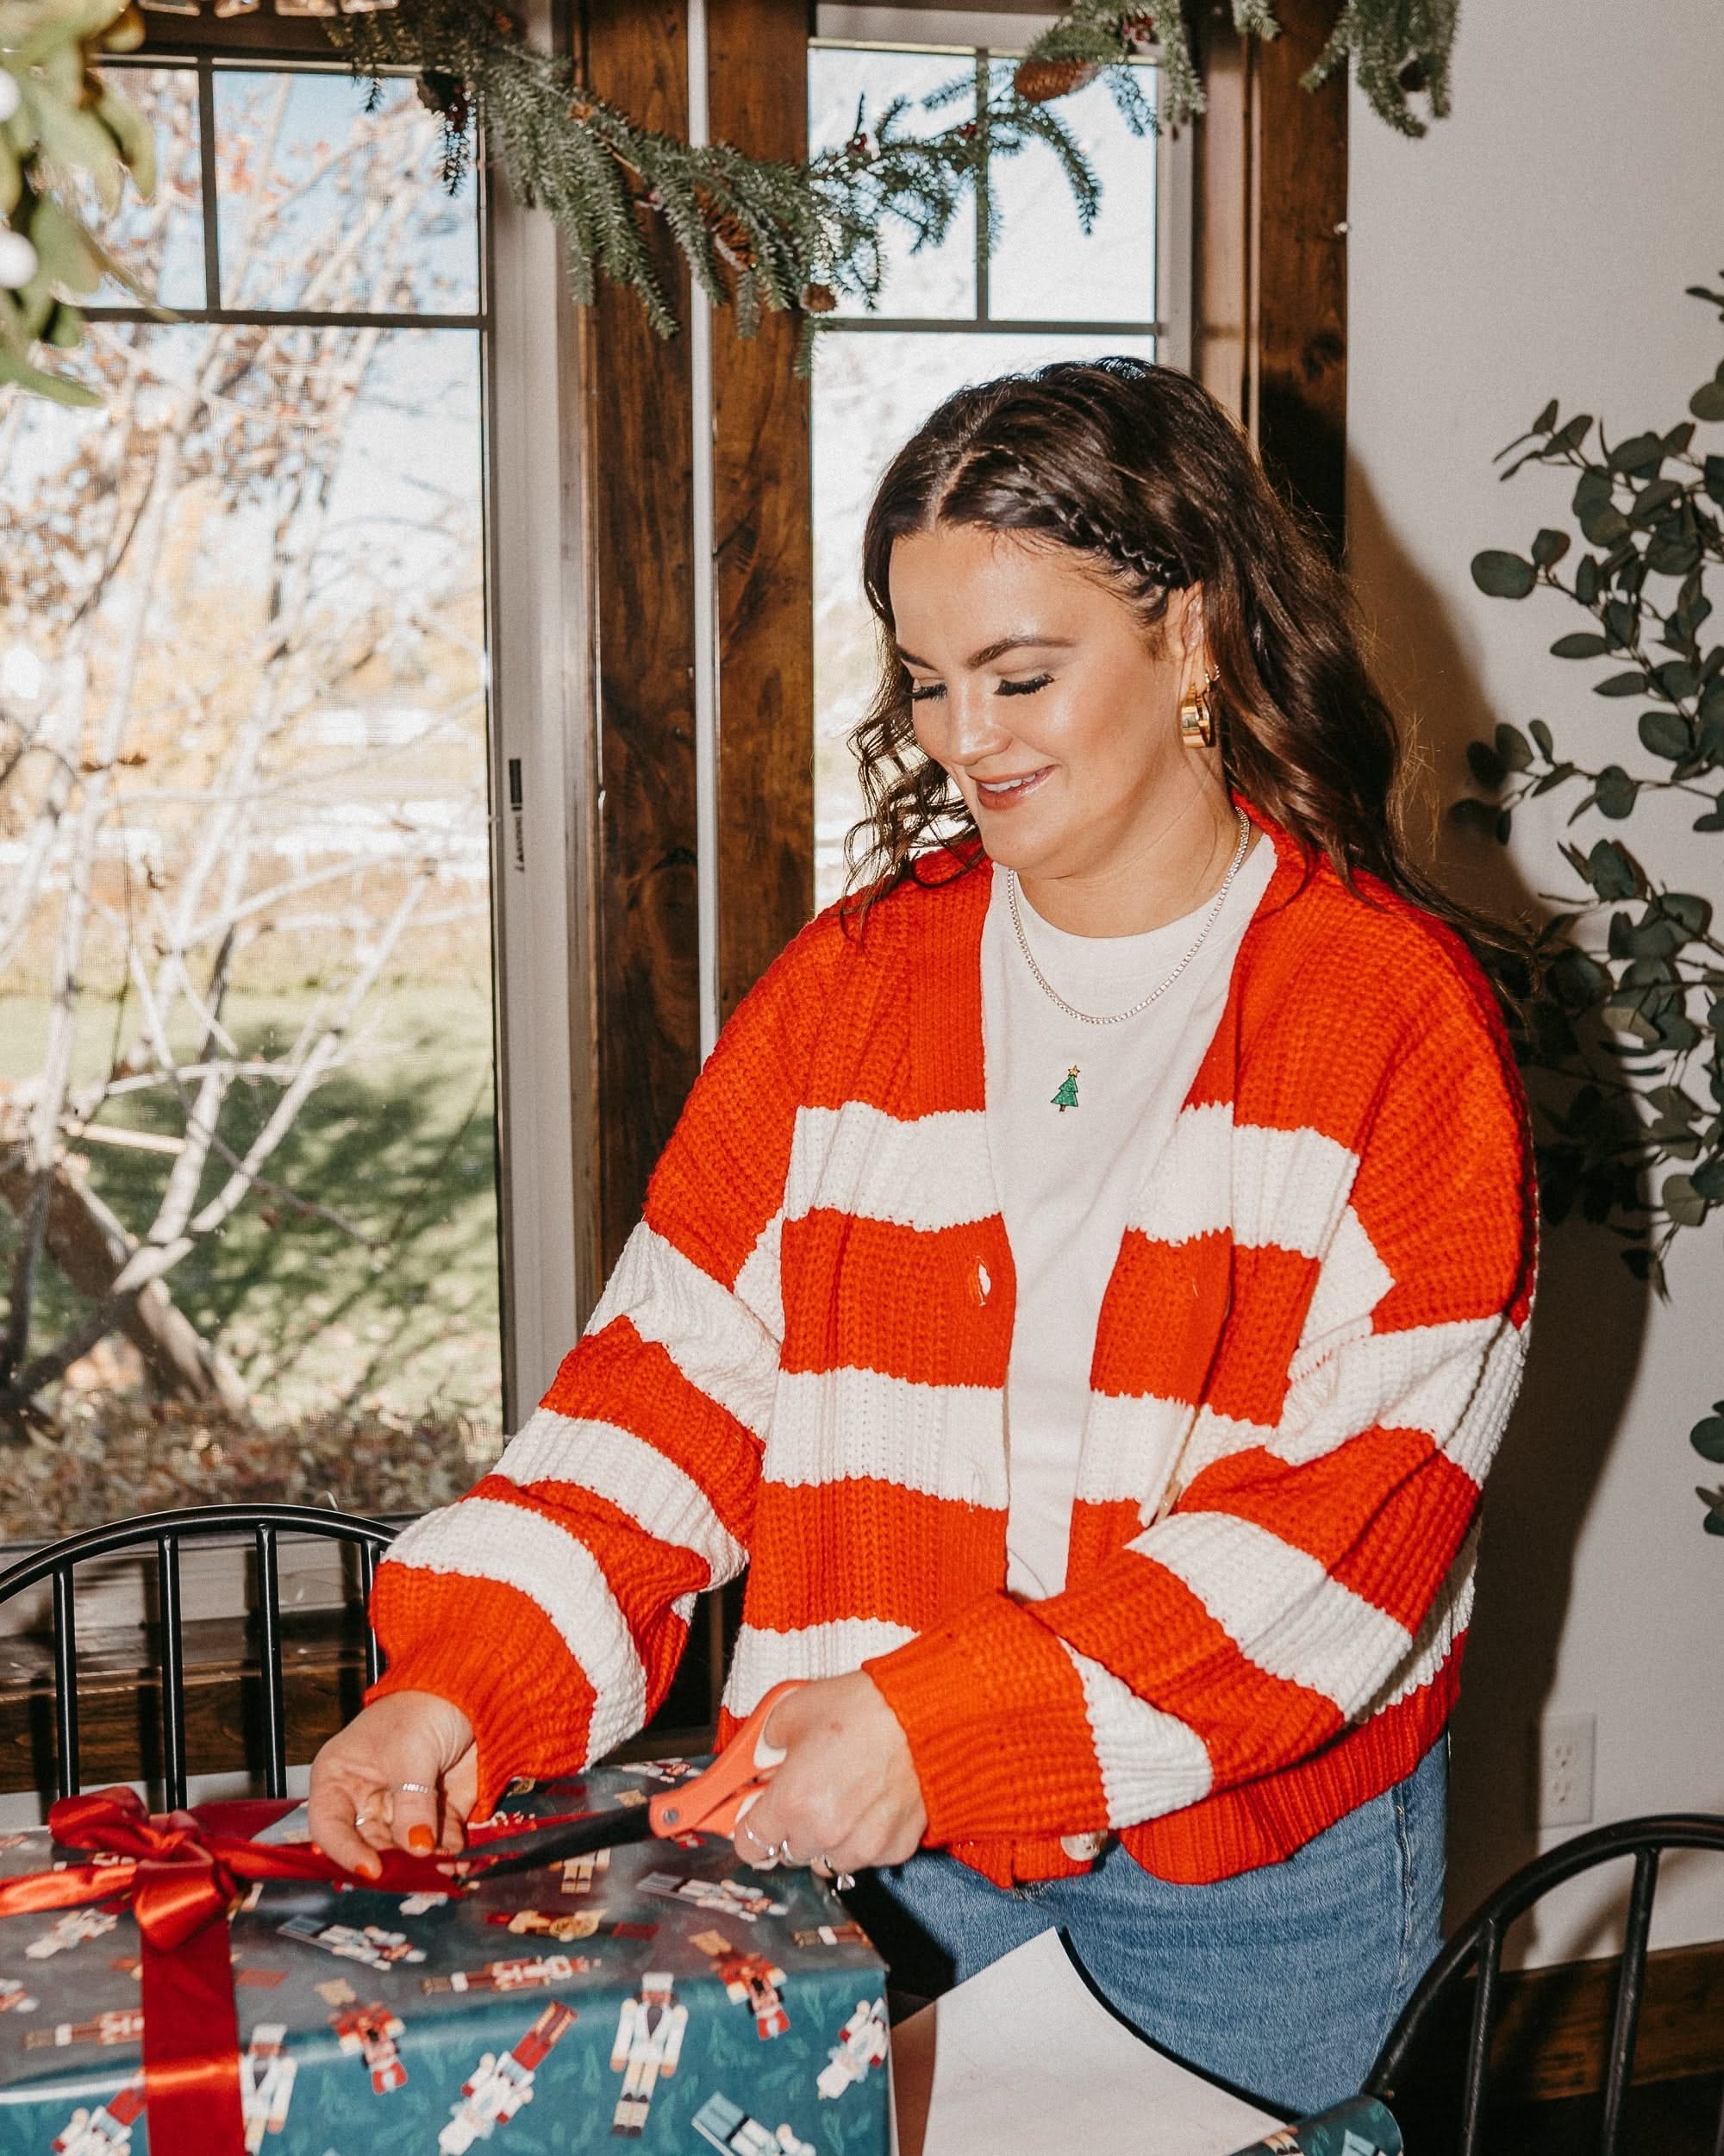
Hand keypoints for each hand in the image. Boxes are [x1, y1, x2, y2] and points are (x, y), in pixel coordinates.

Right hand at [308, 1690, 477, 1877]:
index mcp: (340, 1778)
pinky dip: (448, 1852)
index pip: (329, 1826)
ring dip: (424, 1862)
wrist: (469, 1690)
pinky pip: (437, 1842)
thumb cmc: (422, 1708)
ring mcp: (401, 1808)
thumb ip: (411, 1803)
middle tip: (415, 1872)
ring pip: (404, 1849)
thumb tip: (417, 1848)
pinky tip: (458, 1858)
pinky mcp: (435, 1812)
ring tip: (443, 1866)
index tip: (372, 1869)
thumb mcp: (410, 1753)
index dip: (346, 1851)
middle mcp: (365, 1799)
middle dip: (393, 1863)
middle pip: (369, 1845)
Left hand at [731, 1673, 925, 1877]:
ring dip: (828, 1838)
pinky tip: (873, 1803)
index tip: (756, 1818)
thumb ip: (765, 1742)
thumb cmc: (865, 1708)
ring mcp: (861, 1846)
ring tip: (844, 1797)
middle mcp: (824, 1833)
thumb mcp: (794, 1709)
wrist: (926, 1714)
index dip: (751, 1828)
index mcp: (792, 1802)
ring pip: (828, 1859)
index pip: (750, 1845)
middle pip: (789, 1852)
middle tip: (809, 1794)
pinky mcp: (895, 1849)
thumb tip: (761, 1759)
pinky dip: (865, 1836)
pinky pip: (867, 1856)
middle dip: (793, 1827)